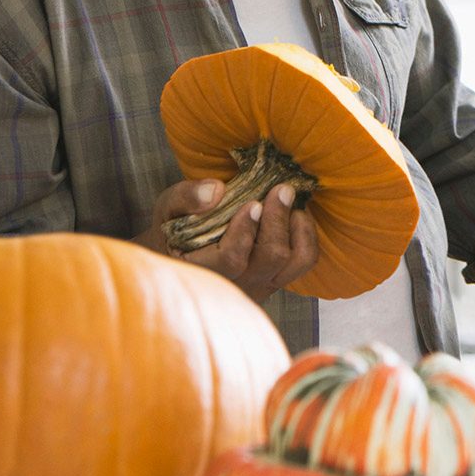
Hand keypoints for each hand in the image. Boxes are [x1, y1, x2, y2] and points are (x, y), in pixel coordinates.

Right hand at [136, 178, 318, 303]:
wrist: (181, 255)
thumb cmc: (174, 230)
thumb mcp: (168, 209)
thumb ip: (186, 198)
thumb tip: (217, 191)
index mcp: (202, 271)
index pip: (231, 261)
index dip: (245, 231)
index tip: (253, 203)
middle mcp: (235, 285)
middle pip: (270, 259)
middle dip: (278, 220)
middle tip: (281, 190)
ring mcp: (258, 285)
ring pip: (292, 262)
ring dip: (296, 228)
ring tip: (289, 201)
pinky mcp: (275, 279)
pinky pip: (303, 262)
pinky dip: (307, 235)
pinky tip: (296, 215)